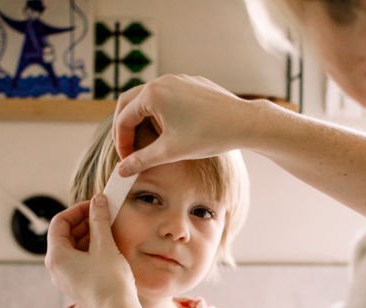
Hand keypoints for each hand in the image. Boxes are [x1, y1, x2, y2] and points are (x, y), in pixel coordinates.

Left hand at [45, 194, 135, 307]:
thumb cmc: (109, 283)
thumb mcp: (105, 246)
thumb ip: (99, 220)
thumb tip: (98, 201)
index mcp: (56, 256)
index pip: (59, 222)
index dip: (77, 210)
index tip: (95, 205)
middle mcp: (56, 268)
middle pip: (65, 235)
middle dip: (84, 222)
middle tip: (104, 214)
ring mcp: (66, 278)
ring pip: (73, 249)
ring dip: (89, 235)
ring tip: (109, 229)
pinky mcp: (78, 286)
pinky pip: (80, 261)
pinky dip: (91, 250)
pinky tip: (108, 247)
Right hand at [113, 74, 255, 175]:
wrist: (244, 122)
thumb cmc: (209, 135)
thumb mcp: (170, 152)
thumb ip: (142, 160)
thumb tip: (121, 171)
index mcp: (152, 94)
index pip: (124, 118)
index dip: (122, 142)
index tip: (127, 160)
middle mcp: (163, 81)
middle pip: (131, 102)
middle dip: (126, 127)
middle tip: (129, 148)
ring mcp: (179, 79)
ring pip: (150, 97)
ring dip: (143, 118)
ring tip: (149, 141)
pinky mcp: (193, 83)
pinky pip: (169, 95)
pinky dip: (161, 111)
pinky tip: (171, 129)